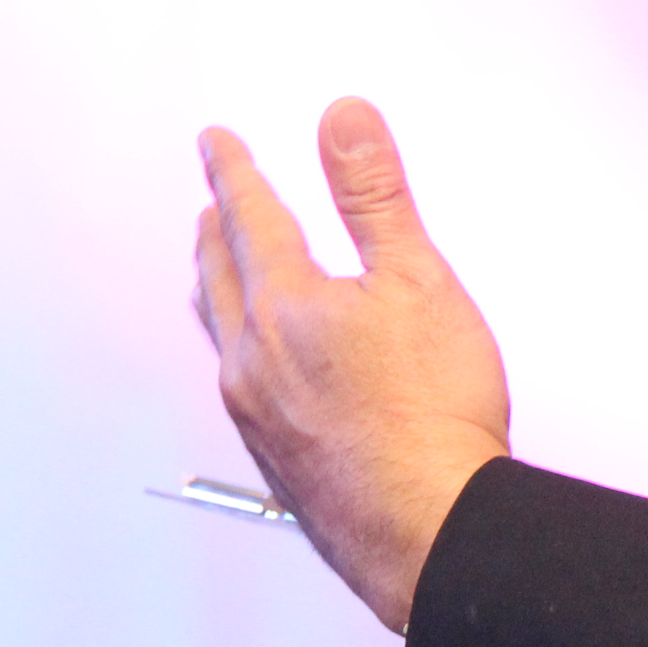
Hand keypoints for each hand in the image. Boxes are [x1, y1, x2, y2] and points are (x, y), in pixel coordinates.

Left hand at [192, 100, 509, 631]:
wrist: (427, 526)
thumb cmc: (432, 412)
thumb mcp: (418, 279)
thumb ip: (375, 195)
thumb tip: (341, 120)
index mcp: (284, 306)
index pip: (249, 217)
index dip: (235, 171)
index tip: (217, 143)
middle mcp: (252, 359)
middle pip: (218, 276)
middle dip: (216, 229)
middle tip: (215, 200)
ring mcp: (255, 414)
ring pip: (219, 333)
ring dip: (217, 287)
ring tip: (221, 270)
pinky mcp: (273, 457)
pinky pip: (237, 383)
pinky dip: (238, 345)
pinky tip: (261, 362)